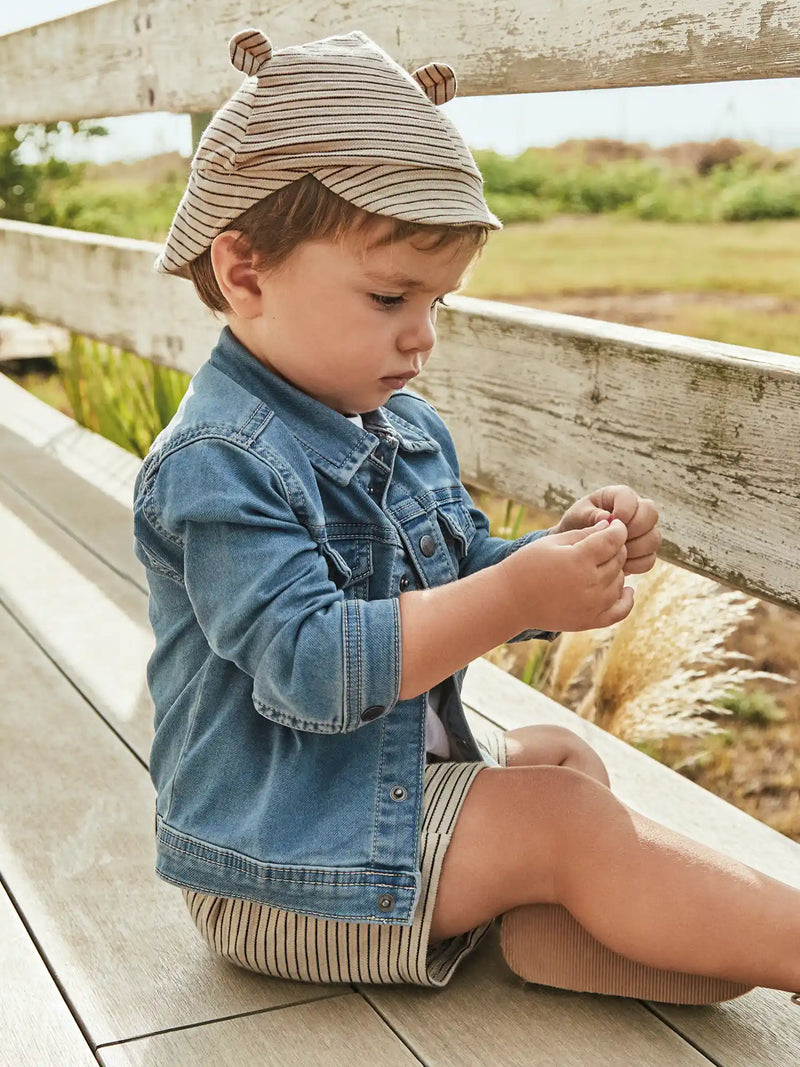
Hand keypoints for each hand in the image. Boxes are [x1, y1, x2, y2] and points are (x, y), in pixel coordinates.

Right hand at [499, 519, 632, 632]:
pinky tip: (626, 589)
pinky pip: (621, 610)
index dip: (618, 529)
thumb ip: (584, 533)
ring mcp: (592, 605)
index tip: (615, 525)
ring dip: (615, 570)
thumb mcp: (553, 542)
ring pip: (620, 581)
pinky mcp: (590, 621)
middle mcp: (589, 584)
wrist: (510, 600)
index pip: (613, 540)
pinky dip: (627, 599)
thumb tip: (611, 525)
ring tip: (599, 564)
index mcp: (578, 560)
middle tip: (603, 544)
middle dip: (615, 548)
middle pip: (618, 560)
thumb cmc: (528, 565)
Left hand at [552, 485, 660, 574]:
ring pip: (654, 539)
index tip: (608, 523)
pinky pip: (649, 560)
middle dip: (633, 529)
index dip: (624, 511)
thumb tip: (606, 517)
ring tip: (613, 553)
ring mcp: (644, 532)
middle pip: (651, 514)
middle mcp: (637, 511)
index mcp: (620, 496)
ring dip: (634, 549)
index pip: (633, 498)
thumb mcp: (576, 516)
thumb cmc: (575, 526)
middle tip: (614, 540)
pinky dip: (634, 565)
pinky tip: (617, 566)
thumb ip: (589, 515)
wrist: (576, 548)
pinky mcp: (645, 552)